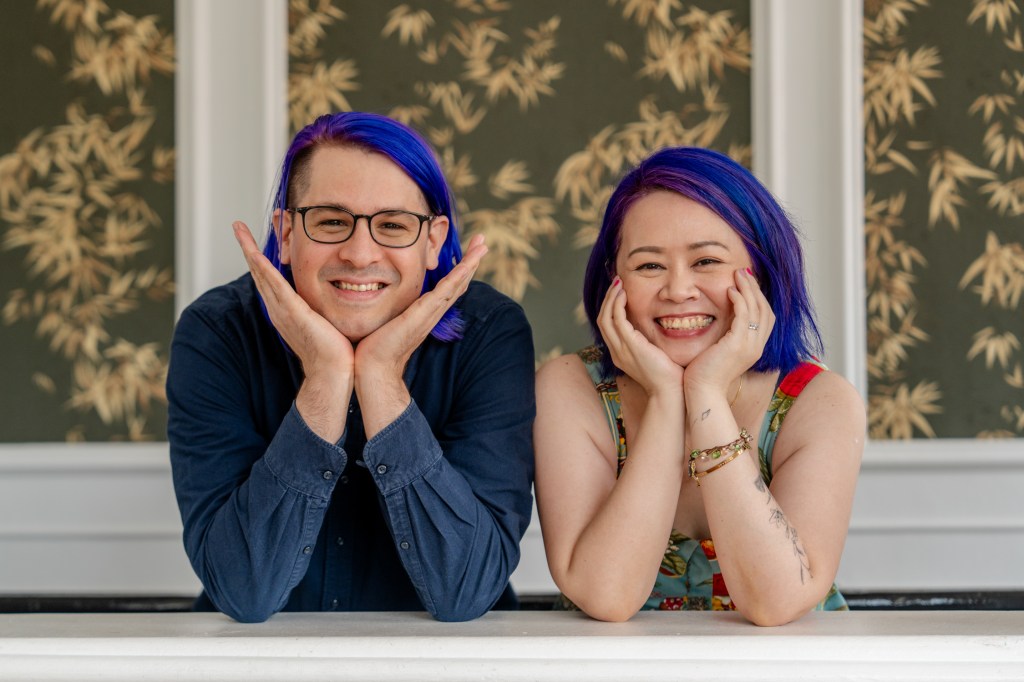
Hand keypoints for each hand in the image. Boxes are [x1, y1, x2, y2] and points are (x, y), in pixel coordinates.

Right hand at [233, 221, 354, 373]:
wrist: (334, 372)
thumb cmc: (336, 352)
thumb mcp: (326, 320)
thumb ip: (324, 306)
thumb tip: (338, 291)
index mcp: (286, 310)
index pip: (270, 278)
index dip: (261, 258)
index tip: (254, 240)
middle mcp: (279, 308)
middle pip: (259, 272)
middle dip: (248, 247)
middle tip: (237, 226)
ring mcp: (282, 310)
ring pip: (262, 273)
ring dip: (249, 250)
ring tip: (238, 229)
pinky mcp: (292, 312)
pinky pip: (274, 285)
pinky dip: (262, 268)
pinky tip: (253, 253)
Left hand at [354, 233, 487, 379]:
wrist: (373, 367)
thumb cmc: (373, 347)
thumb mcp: (384, 318)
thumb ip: (386, 305)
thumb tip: (371, 290)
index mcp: (425, 312)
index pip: (447, 287)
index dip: (459, 269)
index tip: (466, 252)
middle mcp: (433, 312)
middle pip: (459, 283)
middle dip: (471, 261)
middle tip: (483, 242)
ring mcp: (430, 313)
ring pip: (456, 284)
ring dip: (471, 263)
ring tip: (482, 245)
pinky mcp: (423, 314)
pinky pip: (446, 291)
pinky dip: (459, 276)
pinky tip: (468, 264)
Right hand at [597, 277, 682, 396]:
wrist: (670, 392)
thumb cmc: (669, 376)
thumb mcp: (656, 356)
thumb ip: (651, 342)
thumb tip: (659, 327)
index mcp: (621, 354)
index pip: (608, 326)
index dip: (611, 307)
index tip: (620, 292)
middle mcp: (616, 351)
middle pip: (602, 320)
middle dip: (608, 299)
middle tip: (617, 282)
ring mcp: (620, 349)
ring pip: (605, 318)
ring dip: (611, 298)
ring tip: (619, 284)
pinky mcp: (629, 346)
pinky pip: (617, 320)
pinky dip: (618, 305)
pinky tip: (625, 295)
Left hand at [684, 268, 774, 400]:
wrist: (702, 393)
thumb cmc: (705, 375)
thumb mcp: (719, 353)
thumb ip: (725, 337)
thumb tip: (721, 323)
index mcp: (754, 348)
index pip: (765, 317)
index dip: (758, 298)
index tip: (747, 283)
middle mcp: (756, 346)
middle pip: (765, 310)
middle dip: (755, 289)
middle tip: (744, 272)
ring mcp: (750, 346)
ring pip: (756, 310)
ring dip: (748, 289)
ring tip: (738, 274)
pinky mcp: (738, 345)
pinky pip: (744, 316)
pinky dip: (739, 301)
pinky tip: (730, 290)